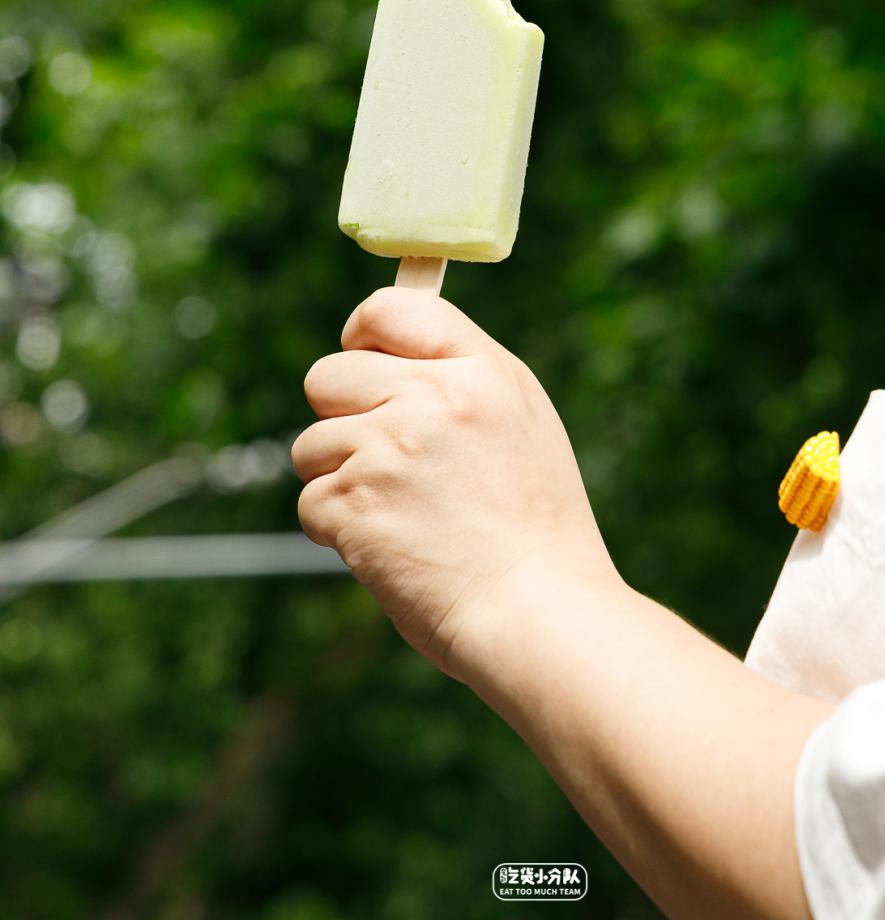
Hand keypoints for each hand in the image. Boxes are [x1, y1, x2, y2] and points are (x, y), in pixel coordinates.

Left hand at [292, 288, 616, 680]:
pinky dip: (337, 530)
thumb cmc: (536, 524)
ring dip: (338, 479)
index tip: (362, 359)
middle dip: (341, 416)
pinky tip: (388, 545)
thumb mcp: (523, 420)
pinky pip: (312, 502)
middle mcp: (430, 399)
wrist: (538, 610)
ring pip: (312, 444)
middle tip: (380, 457)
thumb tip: (386, 349)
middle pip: (328, 375)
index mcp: (478, 370)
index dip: (363, 334)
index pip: (391, 309)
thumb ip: (461, 373)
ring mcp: (388, 450)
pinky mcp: (354, 504)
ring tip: (397, 512)